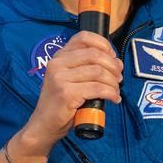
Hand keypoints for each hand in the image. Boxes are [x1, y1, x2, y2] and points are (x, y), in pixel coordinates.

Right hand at [22, 31, 123, 152]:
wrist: (44, 125)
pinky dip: (111, 93)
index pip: (84, 37)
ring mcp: (60, 78)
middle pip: (95, 55)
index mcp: (59, 56)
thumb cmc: (61, 103)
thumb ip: (87, 67)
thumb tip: (116, 62)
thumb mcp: (70, 78)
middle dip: (113, 66)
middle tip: (119, 78)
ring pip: (98, 72)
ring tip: (116, 91)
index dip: (104, 45)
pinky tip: (114, 99)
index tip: (113, 58)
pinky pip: (98, 88)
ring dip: (113, 82)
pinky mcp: (67, 93)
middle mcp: (57, 63)